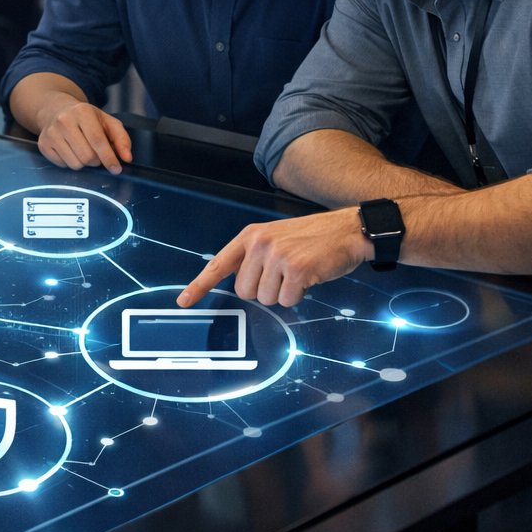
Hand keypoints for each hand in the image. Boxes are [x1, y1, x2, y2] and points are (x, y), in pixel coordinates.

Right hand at [36, 100, 131, 173]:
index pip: (98, 141)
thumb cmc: (85, 117)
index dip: (109, 158)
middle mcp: (64, 121)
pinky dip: (70, 162)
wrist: (55, 109)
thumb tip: (126, 157)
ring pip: (75, 164)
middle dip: (96, 160)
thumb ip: (121, 138)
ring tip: (83, 150)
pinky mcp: (43, 145)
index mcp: (82, 112)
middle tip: (97, 153)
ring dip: (84, 163)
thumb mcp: (106, 121)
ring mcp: (51, 133)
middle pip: (87, 156)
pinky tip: (70, 150)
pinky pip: (62, 165)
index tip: (116, 169)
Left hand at [178, 207, 369, 307]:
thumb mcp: (276, 238)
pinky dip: (299, 296)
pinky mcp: (297, 270)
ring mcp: (277, 256)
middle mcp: (259, 244)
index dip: (200, 286)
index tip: (184, 301)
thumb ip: (254, 257)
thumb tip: (241, 286)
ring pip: (266, 298)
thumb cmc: (313, 238)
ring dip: (284, 293)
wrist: (348, 230)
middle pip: (245, 292)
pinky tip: (310, 277)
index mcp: (250, 236)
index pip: (218, 264)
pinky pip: (288, 300)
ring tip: (299, 272)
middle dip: (264, 290)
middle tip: (284, 274)